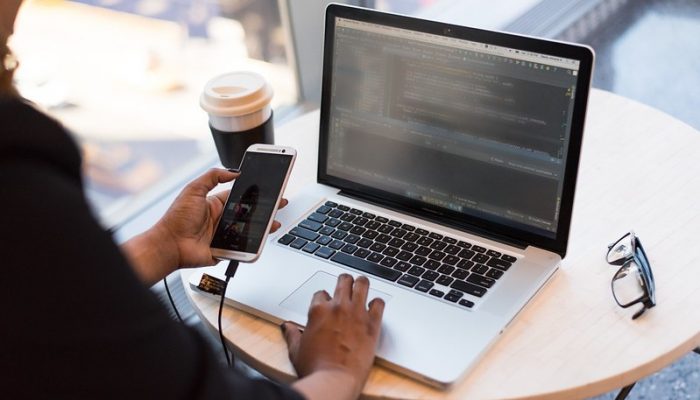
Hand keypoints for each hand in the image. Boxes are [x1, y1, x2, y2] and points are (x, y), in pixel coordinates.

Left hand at [122, 168, 287, 284]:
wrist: (169, 245)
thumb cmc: (176, 219)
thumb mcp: (193, 189)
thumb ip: (213, 176)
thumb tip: (233, 171)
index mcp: (215, 204)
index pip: (240, 196)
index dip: (254, 193)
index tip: (267, 188)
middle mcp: (221, 219)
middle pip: (248, 213)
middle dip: (265, 208)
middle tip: (279, 203)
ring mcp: (224, 235)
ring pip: (249, 230)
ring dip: (263, 226)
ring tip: (275, 221)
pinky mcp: (225, 249)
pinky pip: (242, 246)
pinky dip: (253, 244)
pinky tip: (263, 237)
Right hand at [282, 274, 384, 398]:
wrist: (334, 380)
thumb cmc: (315, 368)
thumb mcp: (296, 350)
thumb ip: (292, 334)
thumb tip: (287, 327)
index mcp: (318, 310)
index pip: (321, 293)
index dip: (324, 298)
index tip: (327, 304)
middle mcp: (338, 307)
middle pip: (343, 281)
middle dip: (344, 281)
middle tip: (346, 285)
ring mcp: (356, 313)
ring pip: (362, 284)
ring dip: (361, 284)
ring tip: (362, 286)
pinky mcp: (372, 323)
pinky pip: (379, 303)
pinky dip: (377, 303)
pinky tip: (374, 307)